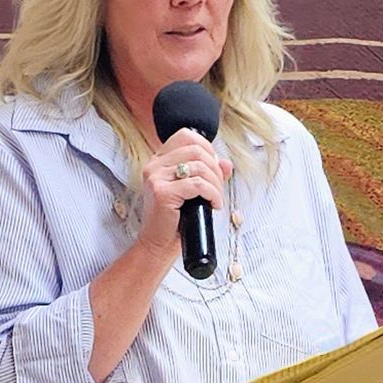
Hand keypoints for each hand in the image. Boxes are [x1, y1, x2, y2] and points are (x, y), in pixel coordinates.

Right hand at [137, 126, 232, 263]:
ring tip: (216, 199)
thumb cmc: (173, 221)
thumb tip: (227, 163)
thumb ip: (208, 175)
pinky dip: (213, 194)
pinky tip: (214, 204)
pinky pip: (198, 185)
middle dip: (215, 169)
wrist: (158, 246)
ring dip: (216, 184)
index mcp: (159, 161)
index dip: (207, 148)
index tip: (214, 168)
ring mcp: (156, 178)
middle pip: (197, 149)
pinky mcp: (162, 193)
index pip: (186, 136)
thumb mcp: (192, 193)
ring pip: (200, 167)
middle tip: (217, 188)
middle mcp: (154, 166)